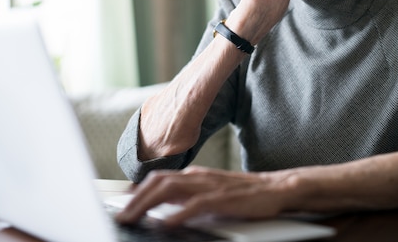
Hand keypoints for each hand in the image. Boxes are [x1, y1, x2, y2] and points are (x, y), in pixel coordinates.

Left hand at [115, 166, 289, 225]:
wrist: (276, 188)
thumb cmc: (244, 193)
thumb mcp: (211, 192)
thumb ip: (188, 196)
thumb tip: (165, 206)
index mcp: (193, 175)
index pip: (158, 178)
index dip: (137, 191)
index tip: (122, 206)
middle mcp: (197, 176)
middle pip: (158, 181)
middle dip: (136, 199)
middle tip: (121, 216)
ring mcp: (209, 185)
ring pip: (170, 189)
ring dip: (147, 203)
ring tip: (133, 217)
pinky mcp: (223, 198)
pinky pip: (195, 204)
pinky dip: (178, 213)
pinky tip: (166, 222)